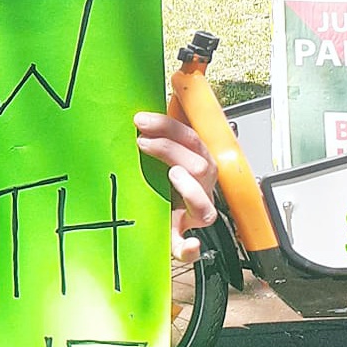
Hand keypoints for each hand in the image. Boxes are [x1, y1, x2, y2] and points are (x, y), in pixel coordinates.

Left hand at [134, 111, 217, 262]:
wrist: (148, 220)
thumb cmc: (152, 181)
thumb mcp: (153, 153)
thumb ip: (155, 130)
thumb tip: (157, 96)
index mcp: (194, 165)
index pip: (192, 140)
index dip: (169, 127)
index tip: (142, 121)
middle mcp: (199, 191)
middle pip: (202, 168)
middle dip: (172, 150)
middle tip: (143, 142)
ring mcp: (191, 217)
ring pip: (204, 207)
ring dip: (191, 189)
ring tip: (173, 174)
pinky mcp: (178, 241)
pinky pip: (188, 250)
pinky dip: (189, 248)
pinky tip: (188, 244)